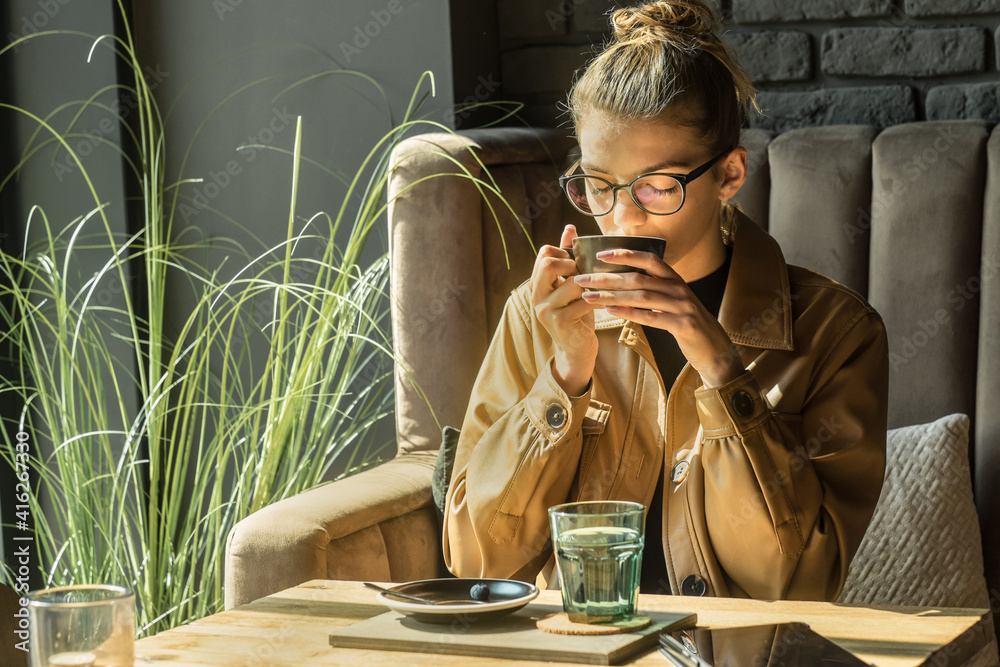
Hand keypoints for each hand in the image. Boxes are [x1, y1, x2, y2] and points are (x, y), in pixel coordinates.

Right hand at [529, 224, 597, 394]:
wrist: (576, 349)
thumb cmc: (575, 313)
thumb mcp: (568, 286)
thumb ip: (567, 258)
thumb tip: (570, 227)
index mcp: (537, 284)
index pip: (544, 253)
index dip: (564, 251)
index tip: (578, 259)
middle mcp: (537, 296)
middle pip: (550, 264)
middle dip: (573, 264)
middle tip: (587, 272)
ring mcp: (547, 310)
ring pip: (572, 283)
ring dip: (592, 282)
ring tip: (605, 285)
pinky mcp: (562, 322)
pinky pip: (585, 302)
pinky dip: (601, 299)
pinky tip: (610, 299)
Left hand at [573, 249, 742, 387]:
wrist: (715, 349)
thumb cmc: (688, 324)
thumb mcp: (673, 302)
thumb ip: (655, 290)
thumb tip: (625, 280)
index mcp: (676, 280)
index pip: (649, 259)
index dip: (625, 254)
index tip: (600, 254)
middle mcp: (679, 289)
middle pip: (638, 278)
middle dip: (607, 277)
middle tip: (582, 278)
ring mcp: (683, 306)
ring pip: (642, 296)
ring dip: (612, 295)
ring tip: (589, 296)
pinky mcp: (684, 325)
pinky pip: (651, 317)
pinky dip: (629, 313)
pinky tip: (610, 311)